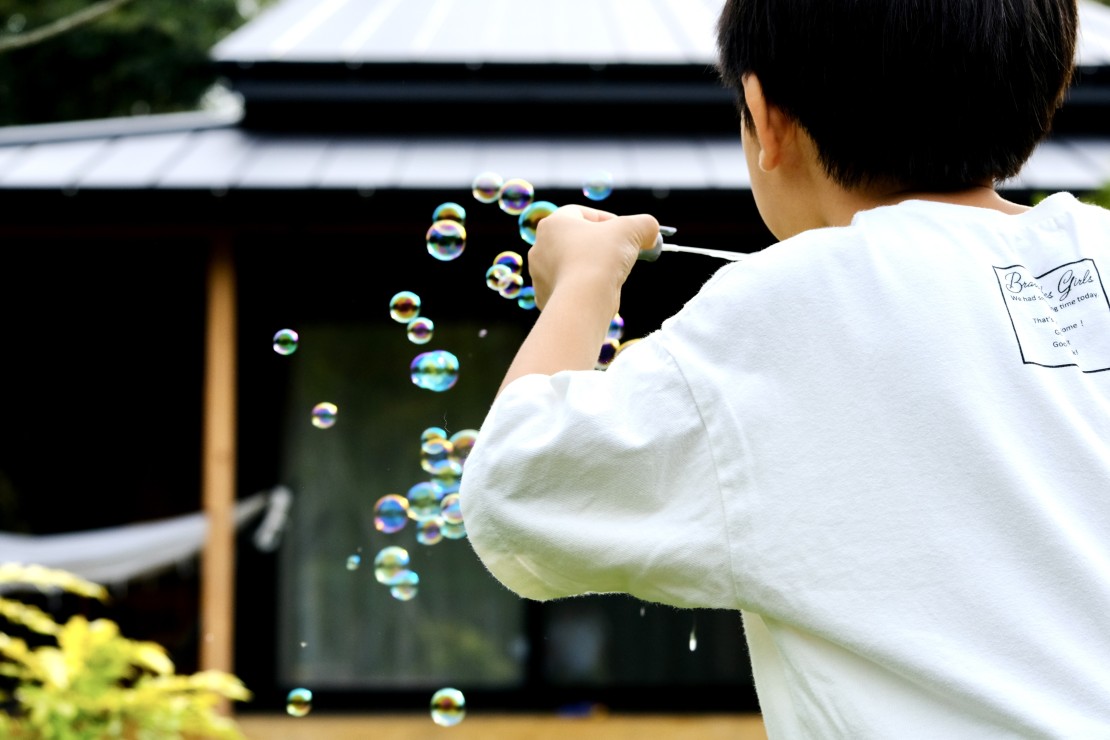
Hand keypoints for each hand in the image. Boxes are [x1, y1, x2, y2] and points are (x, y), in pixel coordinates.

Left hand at [528, 205, 659, 311]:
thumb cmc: (602, 258)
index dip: (609, 220)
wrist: (582, 302)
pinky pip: (569, 288)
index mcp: (553, 224)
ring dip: (592, 267)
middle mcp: (539, 247)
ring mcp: (539, 274)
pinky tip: (599, 293)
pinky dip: (584, 288)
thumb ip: (644, 225)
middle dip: (600, 246)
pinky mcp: (544, 297)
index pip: (583, 214)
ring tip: (612, 275)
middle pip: (576, 240)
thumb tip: (651, 232)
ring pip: (572, 265)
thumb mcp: (632, 230)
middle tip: (621, 254)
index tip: (627, 234)